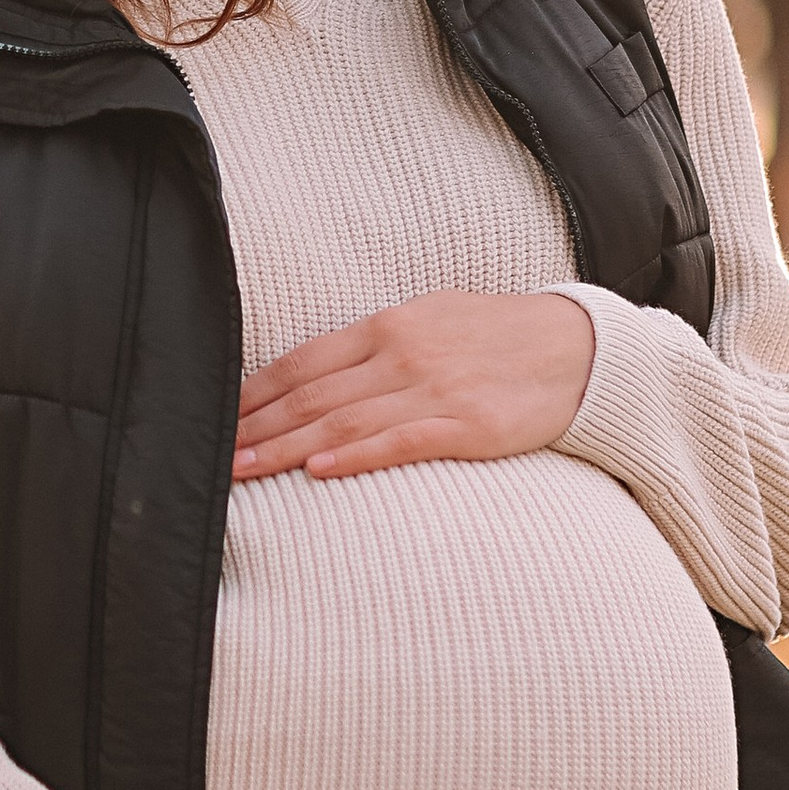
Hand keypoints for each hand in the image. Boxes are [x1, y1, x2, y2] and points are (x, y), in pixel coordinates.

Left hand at [232, 290, 597, 481]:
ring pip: (342, 421)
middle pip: (311, 394)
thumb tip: (322, 370)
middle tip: (210, 453)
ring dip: (284, 448)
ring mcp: (434, 389)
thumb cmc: (499, 336)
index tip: (217, 417)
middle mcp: (403, 353)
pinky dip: (355, 456)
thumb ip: (378, 344)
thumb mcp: (432, 319)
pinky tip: (318, 470)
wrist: (578, 348)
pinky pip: (400, 442)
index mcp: (388, 326)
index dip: (254, 391)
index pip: (303, 361)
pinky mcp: (467, 426)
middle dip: (255, 426)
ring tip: (242, 470)